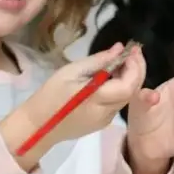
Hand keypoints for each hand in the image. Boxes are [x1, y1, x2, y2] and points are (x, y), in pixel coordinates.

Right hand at [0, 43, 143, 170]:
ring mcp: (105, 121)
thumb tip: (120, 49)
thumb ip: (99, 60)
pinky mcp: (102, 123)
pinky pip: (118, 103)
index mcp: (96, 100)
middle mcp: (106, 113)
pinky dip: (120, 88)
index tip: (132, 50)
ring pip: (126, 98)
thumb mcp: (71, 71)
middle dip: (136, 70)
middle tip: (132, 52)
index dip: (135, 67)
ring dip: (130, 79)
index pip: (128, 85)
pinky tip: (112, 77)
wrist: (36, 125)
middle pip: (131, 92)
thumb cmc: (50, 95)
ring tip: (122, 61)